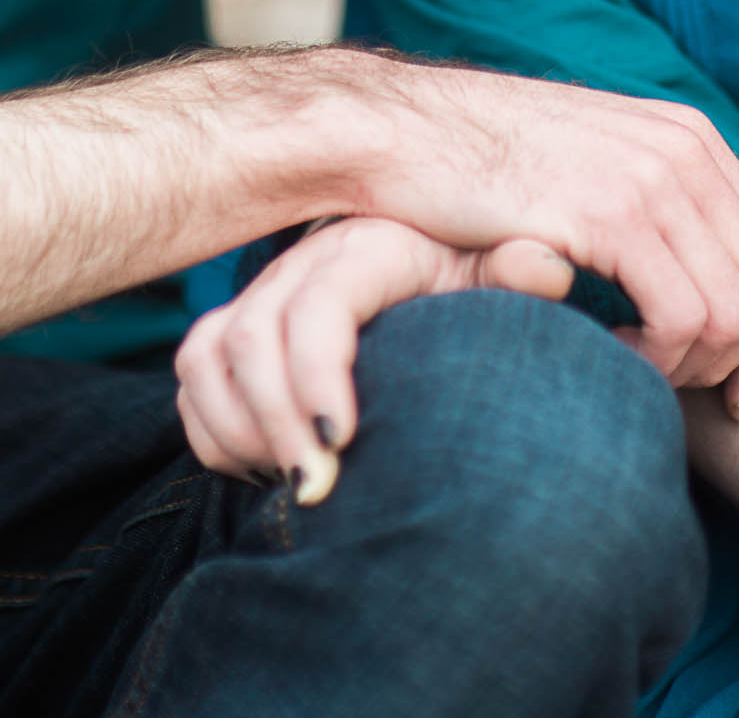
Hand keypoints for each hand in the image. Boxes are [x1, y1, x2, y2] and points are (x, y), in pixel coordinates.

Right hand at [174, 216, 574, 502]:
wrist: (435, 267)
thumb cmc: (468, 274)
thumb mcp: (494, 269)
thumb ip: (518, 270)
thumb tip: (545, 264)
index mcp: (363, 248)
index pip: (316, 305)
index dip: (316, 375)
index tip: (342, 444)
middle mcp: (299, 267)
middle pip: (247, 338)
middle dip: (273, 423)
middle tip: (317, 490)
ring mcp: (260, 300)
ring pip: (206, 359)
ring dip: (238, 430)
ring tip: (295, 481)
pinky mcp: (234, 335)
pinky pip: (193, 384)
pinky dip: (215, 433)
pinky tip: (268, 468)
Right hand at [349, 55, 738, 410]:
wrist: (396, 131)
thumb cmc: (476, 166)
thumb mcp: (589, 166)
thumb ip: (650, 204)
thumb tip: (700, 275)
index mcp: (689, 136)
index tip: (731, 390)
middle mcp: (686, 149)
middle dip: (733, 361)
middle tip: (669, 387)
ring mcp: (652, 176)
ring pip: (734, 312)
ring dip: (687, 366)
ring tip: (627, 367)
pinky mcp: (609, 211)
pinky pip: (681, 318)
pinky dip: (655, 361)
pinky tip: (606, 356)